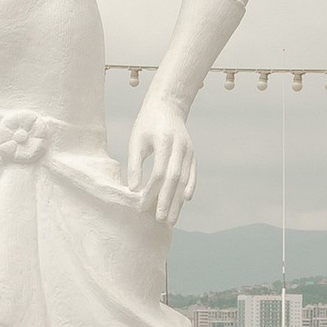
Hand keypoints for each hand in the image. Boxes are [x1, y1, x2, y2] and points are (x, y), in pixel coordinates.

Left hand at [123, 93, 196, 225]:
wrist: (168, 106)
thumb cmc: (147, 123)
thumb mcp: (136, 141)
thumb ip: (135, 165)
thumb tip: (133, 190)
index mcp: (165, 142)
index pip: (159, 173)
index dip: (151, 192)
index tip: (142, 207)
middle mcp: (180, 147)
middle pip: (175, 179)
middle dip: (168, 201)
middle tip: (161, 220)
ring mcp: (189, 151)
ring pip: (185, 179)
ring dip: (178, 200)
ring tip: (172, 218)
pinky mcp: (192, 153)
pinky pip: (193, 174)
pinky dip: (190, 187)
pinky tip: (185, 200)